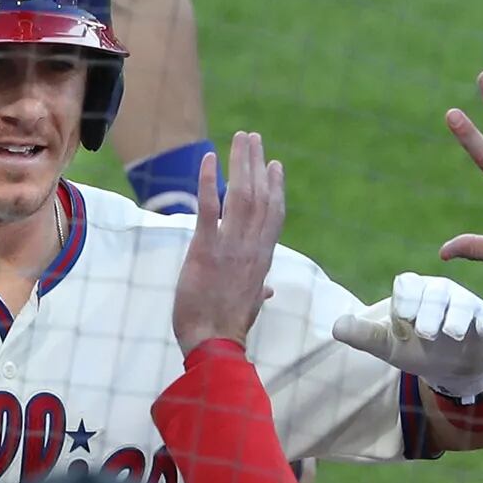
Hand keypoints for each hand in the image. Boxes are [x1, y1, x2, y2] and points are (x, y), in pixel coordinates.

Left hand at [172, 130, 282, 354]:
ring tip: (240, 139)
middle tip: (254, 138)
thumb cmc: (228, 328)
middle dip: (257, 163)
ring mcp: (231, 246)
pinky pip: (211, 207)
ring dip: (241, 163)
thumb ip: (259, 291)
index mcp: (262, 258)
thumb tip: (267, 290)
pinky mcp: (206, 249)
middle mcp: (252, 246)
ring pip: (242, 194)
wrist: (214, 343)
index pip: (275, 214)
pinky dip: (210, 180)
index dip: (276, 187)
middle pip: (261, 195)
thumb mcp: (250, 305)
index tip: (275, 165)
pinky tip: (210, 159)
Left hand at [331, 273, 482, 400]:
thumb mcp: (387, 345)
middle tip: (426, 334)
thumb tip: (336, 327)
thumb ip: (363, 335)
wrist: (451, 365)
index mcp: (414, 291)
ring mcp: (466, 305)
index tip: (401, 322)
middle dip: (430, 311)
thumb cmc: (415, 347)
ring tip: (452, 334)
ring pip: (463, 303)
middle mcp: (441, 291)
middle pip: (435, 291)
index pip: (407, 283)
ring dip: (457, 317)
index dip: (404, 301)